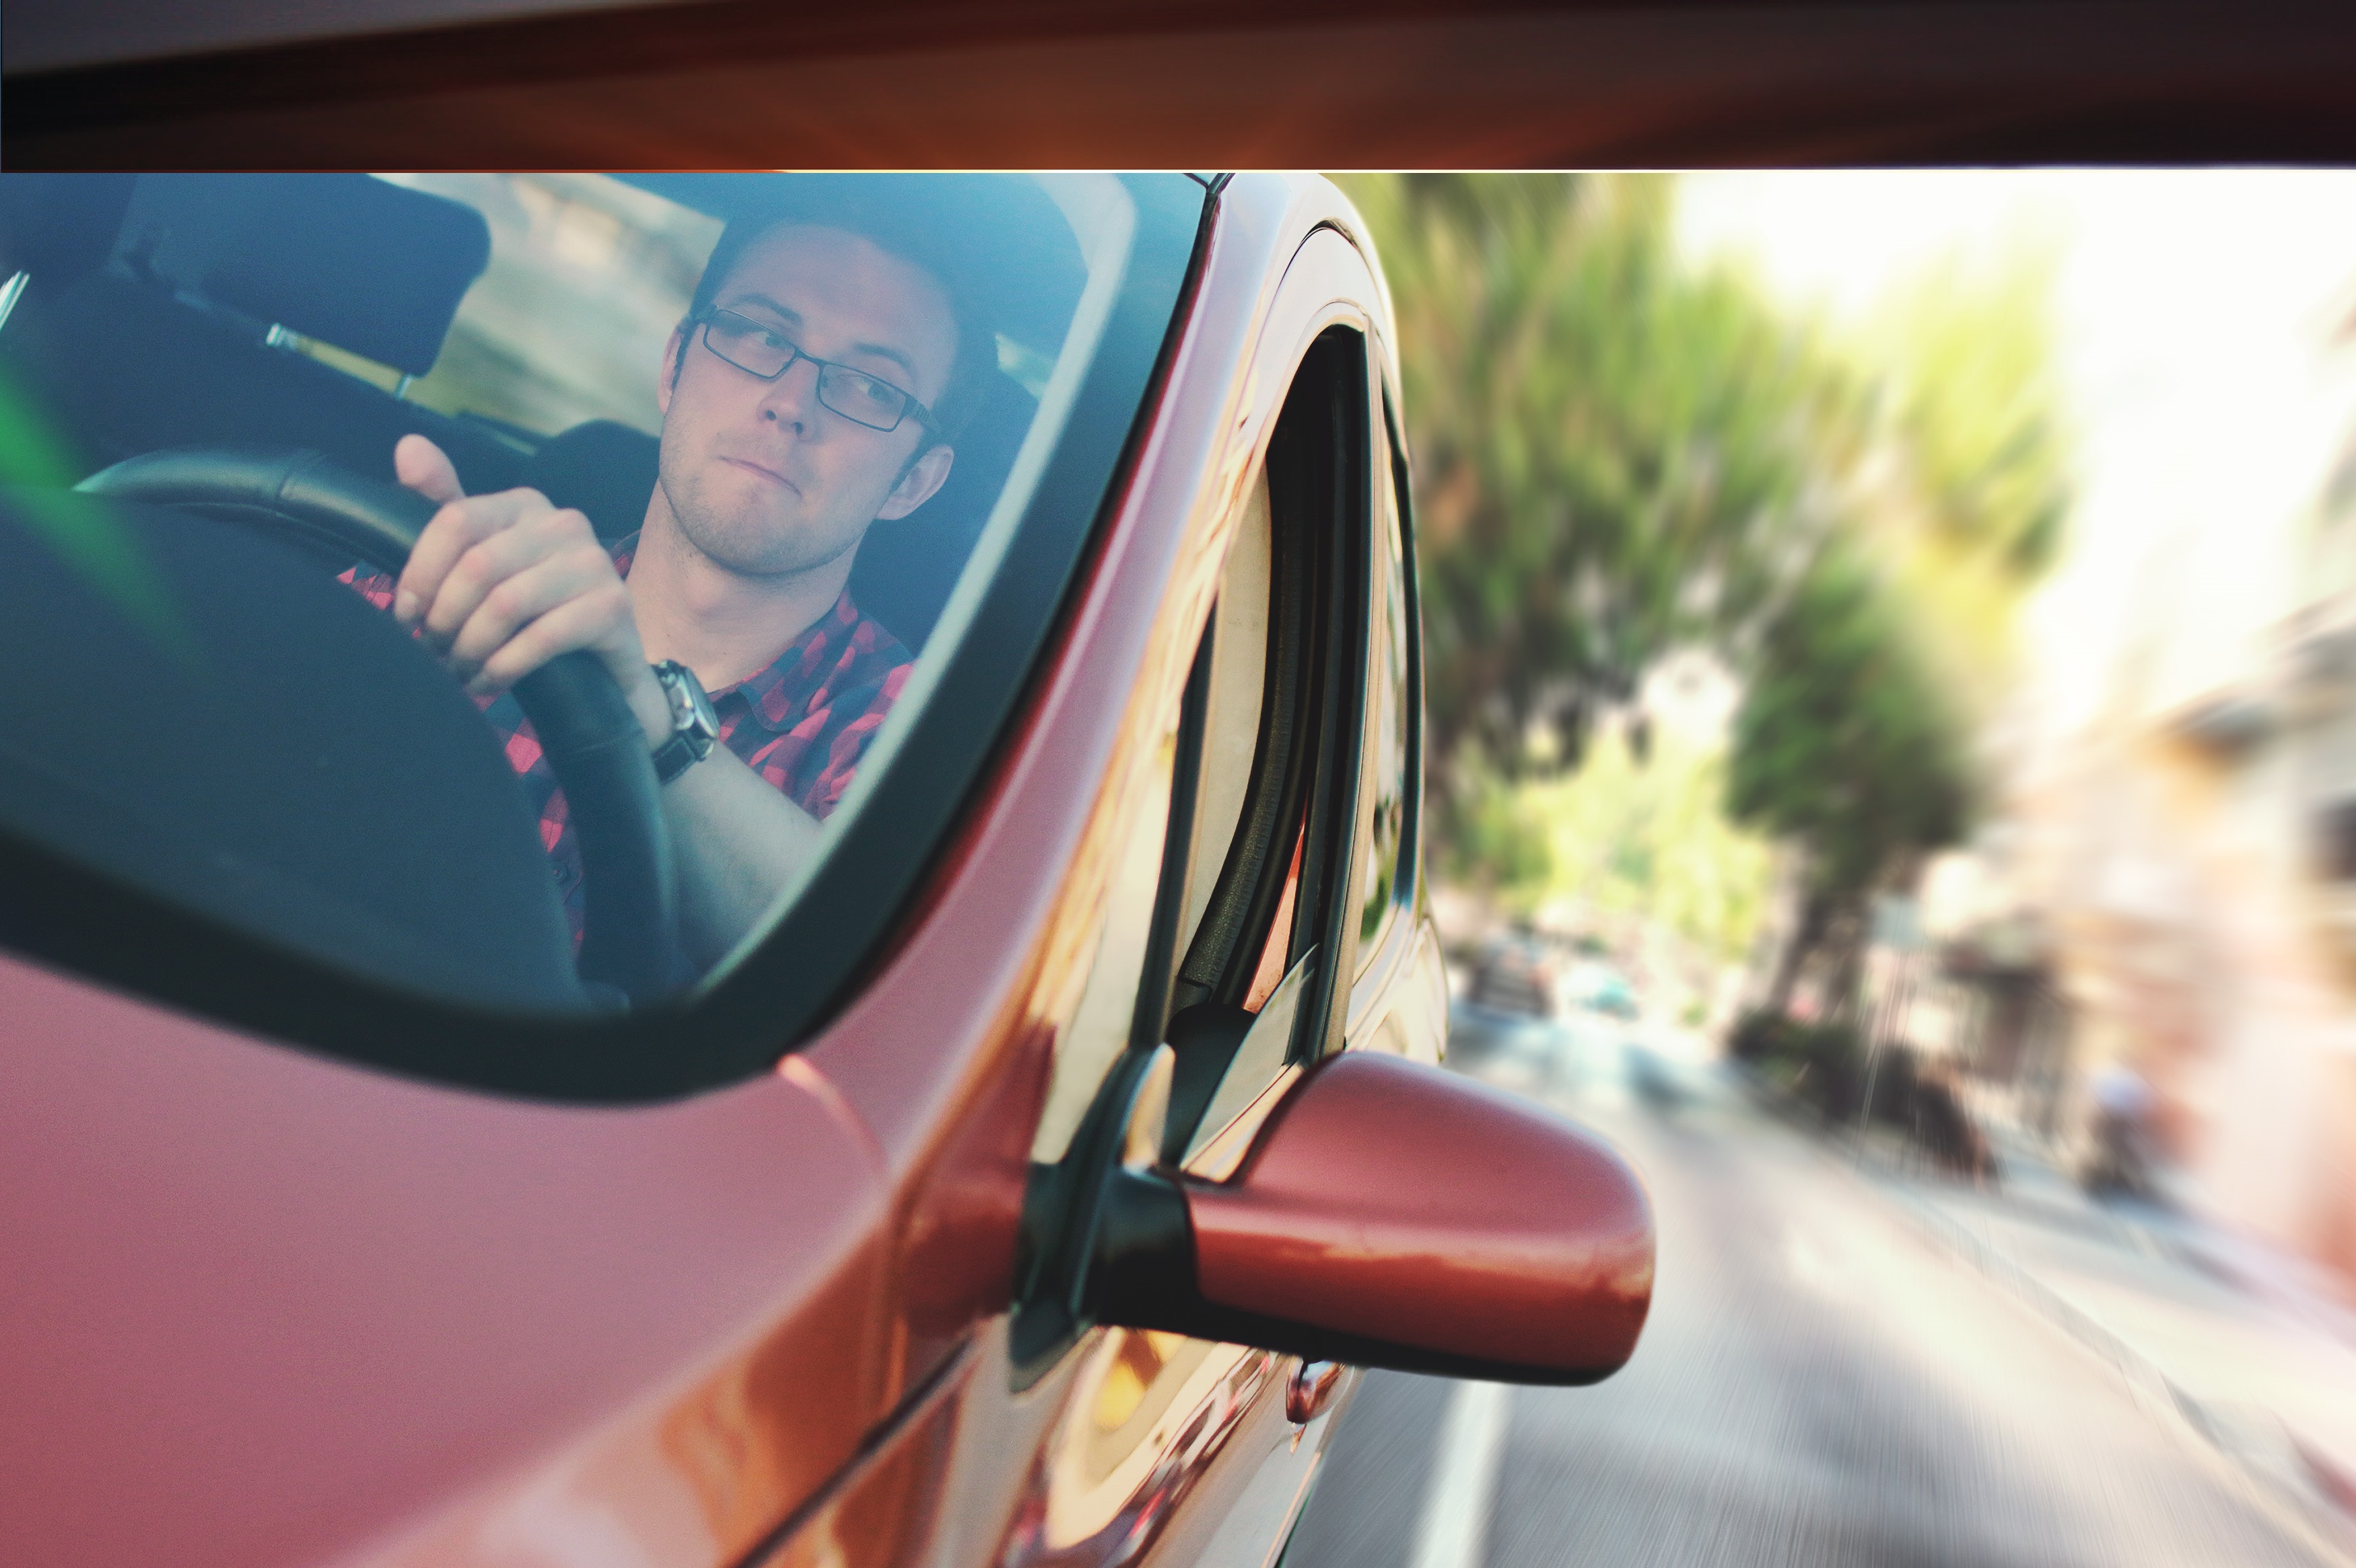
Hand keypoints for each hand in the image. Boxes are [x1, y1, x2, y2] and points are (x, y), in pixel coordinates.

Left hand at [392, 434, 668, 743]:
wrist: (602, 668)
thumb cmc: (533, 612)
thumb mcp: (484, 562)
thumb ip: (444, 509)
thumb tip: (407, 447)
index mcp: (525, 505)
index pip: (455, 520)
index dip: (420, 573)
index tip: (407, 615)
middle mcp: (564, 523)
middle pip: (477, 566)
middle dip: (444, 618)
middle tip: (434, 652)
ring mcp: (593, 563)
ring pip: (505, 604)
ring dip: (470, 648)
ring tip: (458, 671)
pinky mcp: (613, 607)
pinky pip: (540, 638)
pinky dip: (503, 667)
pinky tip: (487, 682)